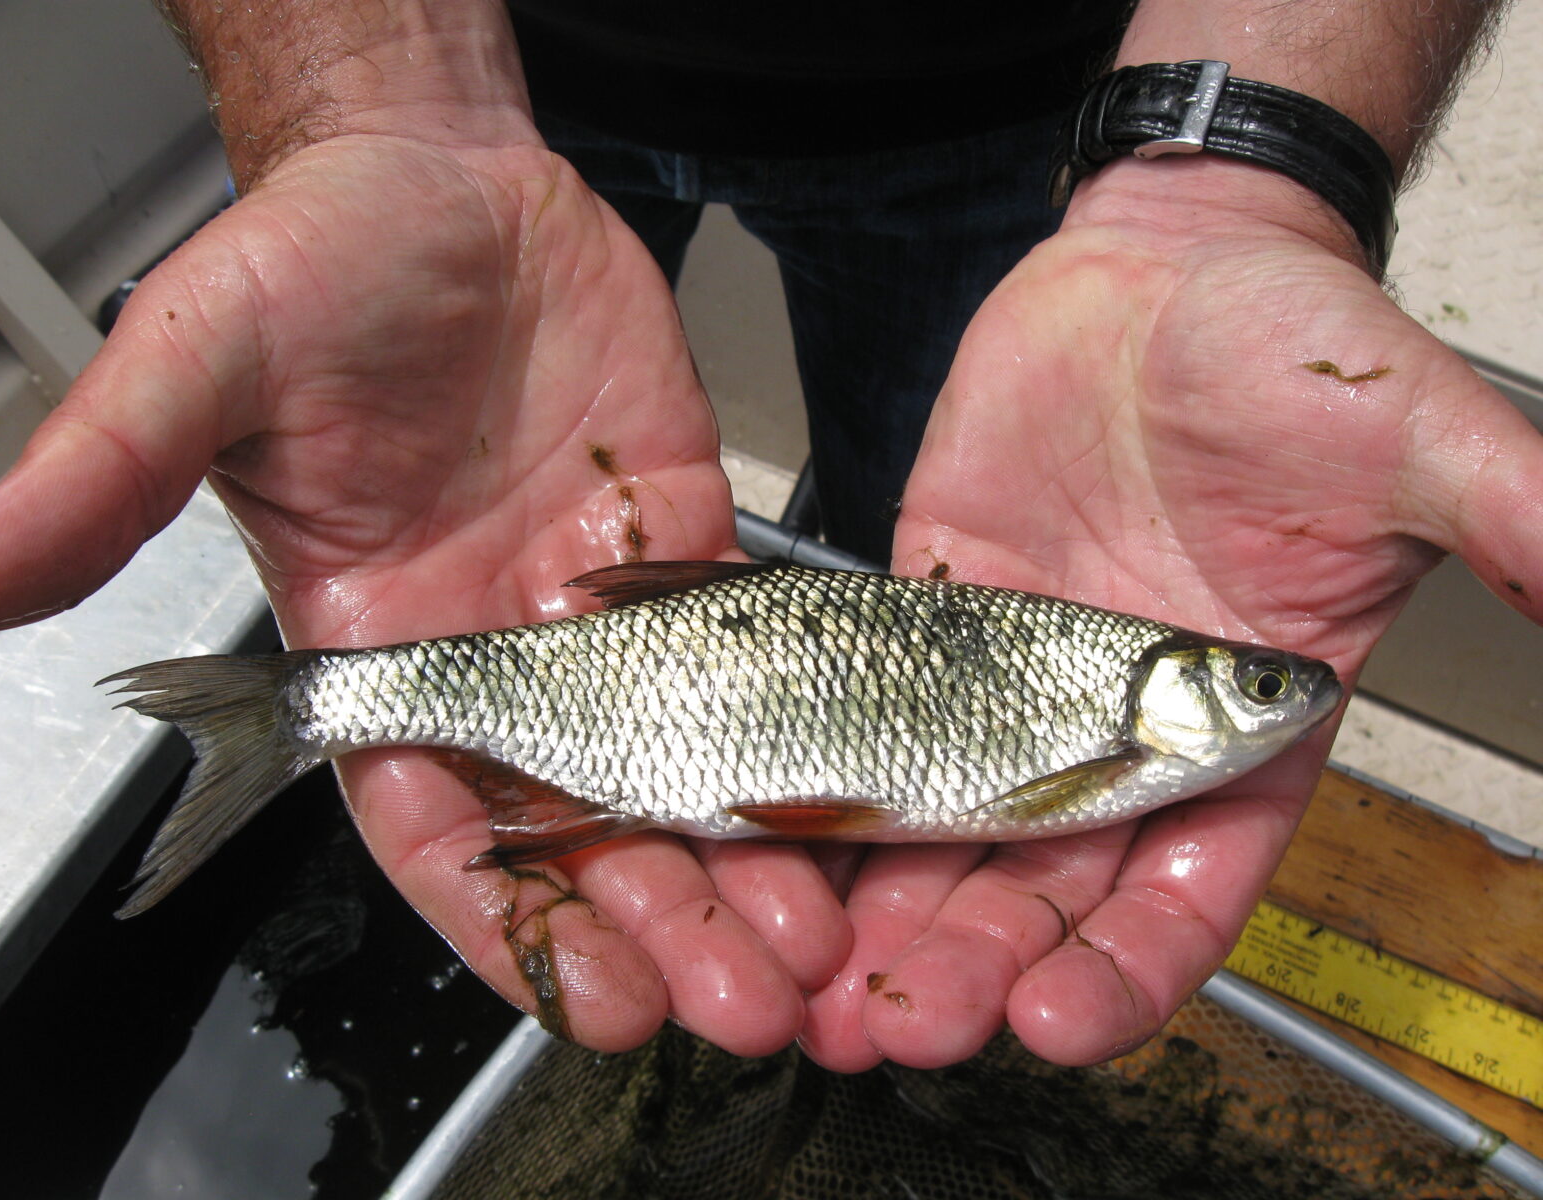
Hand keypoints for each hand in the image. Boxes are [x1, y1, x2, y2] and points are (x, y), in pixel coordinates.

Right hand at [0, 134, 850, 1054]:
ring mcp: (605, 615)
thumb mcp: (201, 360)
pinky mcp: (688, 555)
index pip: (441, 834)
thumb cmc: (314, 264)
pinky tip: (852, 800)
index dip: (515, 926)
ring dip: (746, 862)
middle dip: (661, 925)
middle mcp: (502, 661)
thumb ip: (105, 477)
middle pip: (586, 833)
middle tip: (743, 999)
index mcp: (381, 657)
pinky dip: (798, 736)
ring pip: (684, 772)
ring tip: (814, 947)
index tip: (596, 1001)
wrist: (447, 182)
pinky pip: (754, 662)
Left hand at [799, 157, 1542, 1070]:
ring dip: (886, 911)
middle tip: (901, 1025)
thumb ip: (1504, 513)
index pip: (1185, 891)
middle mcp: (1113, 730)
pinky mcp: (928, 616)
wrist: (1169, 264)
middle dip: (975, 964)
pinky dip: (825, 783)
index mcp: (1235, 732)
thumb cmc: (1294, 346)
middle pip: (1042, 886)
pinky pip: (865, 714)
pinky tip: (773, 844)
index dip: (1123, 968)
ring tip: (818, 989)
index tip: (1055, 1021)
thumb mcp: (1406, 430)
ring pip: (943, 828)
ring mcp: (1008, 680)